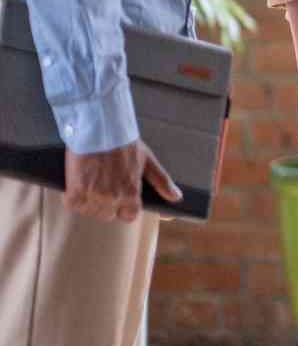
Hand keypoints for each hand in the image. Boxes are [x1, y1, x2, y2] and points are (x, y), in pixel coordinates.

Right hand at [64, 140, 178, 221]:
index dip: (124, 208)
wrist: (100, 129)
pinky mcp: (75, 192)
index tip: (120, 199)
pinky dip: (72, 197)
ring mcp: (93, 197)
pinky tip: (77, 184)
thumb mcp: (148, 160)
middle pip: (107, 215)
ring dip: (88, 201)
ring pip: (89, 211)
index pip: (129, 216)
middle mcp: (113, 199)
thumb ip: (162, 182)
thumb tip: (177, 198)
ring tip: (91, 182)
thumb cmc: (125, 144)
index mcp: (131, 194)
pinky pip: (72, 205)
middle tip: (103, 185)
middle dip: (105, 204)